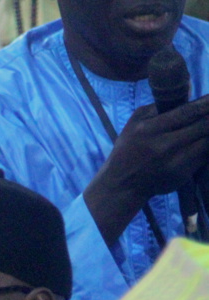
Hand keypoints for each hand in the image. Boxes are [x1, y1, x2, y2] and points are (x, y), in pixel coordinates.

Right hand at [86, 95, 208, 243]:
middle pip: (203, 126)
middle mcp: (164, 145)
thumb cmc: (127, 150)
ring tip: (206, 128)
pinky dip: (206, 147)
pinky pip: (203, 156)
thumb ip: (157, 107)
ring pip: (207, 142)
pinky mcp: (182, 174)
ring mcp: (175, 161)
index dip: (207, 103)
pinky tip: (202, 142)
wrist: (121, 185)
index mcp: (150, 129)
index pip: (187, 112)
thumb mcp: (134, 124)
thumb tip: (187, 93)